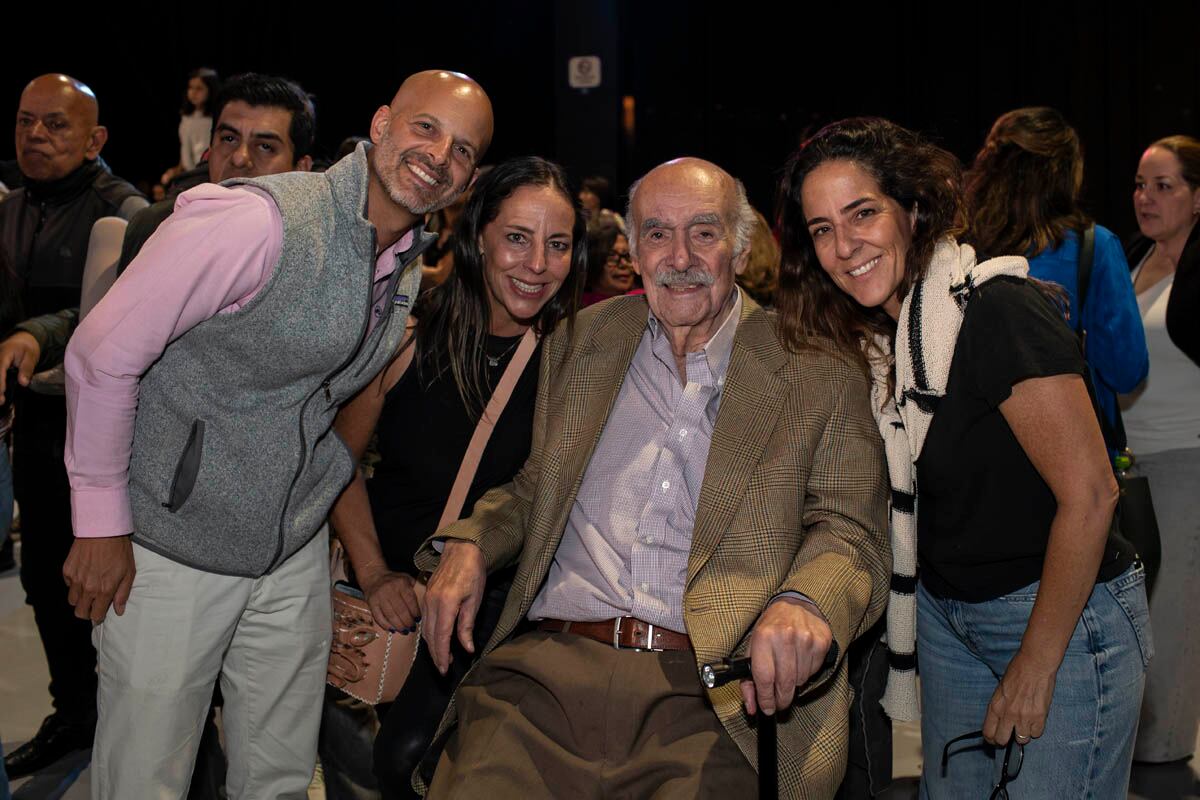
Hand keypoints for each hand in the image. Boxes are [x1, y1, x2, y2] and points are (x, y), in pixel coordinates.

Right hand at [0, 331, 40, 403]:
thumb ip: (27, 369)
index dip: (0, 381)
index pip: (0, 368)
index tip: (2, 391)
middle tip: (0, 401)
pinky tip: (1, 394)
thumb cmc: (27, 347)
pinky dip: (0, 383)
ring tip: (0, 401)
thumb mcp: (31, 356)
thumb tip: (23, 383)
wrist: (23, 340)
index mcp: (4, 354)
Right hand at [62, 536, 135, 623]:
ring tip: (88, 592)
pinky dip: (74, 585)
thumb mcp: (129, 572)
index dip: (98, 618)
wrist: (102, 531)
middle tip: (92, 607)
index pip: (96, 615)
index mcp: (104, 590)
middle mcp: (87, 588)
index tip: (100, 615)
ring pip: (72, 600)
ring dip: (80, 600)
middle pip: (80, 612)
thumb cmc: (119, 551)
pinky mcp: (67, 570)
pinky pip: (68, 585)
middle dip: (86, 613)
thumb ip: (123, 593)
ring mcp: (75, 579)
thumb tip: (119, 611)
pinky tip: (83, 576)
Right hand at [359, 568, 422, 633]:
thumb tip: (424, 603)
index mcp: (401, 583)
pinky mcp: (371, 603)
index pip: (410, 600)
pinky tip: (393, 630)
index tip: (418, 620)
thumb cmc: (394, 580)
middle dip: (408, 621)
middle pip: (401, 610)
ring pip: (390, 615)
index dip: (415, 612)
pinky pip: (379, 617)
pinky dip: (386, 625)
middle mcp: (390, 589)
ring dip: (399, 626)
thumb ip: (415, 588)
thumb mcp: (406, 578)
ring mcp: (379, 597)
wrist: (374, 576)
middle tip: (412, 628)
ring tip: (405, 631)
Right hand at [421, 540, 485, 673]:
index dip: (442, 655)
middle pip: (430, 636)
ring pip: (426, 629)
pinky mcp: (425, 596)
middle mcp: (431, 603)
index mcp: (446, 604)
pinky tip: (438, 639)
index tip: (445, 670)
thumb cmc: (473, 573)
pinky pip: (425, 620)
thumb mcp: (474, 600)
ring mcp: (426, 599)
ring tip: (443, 657)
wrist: (461, 549)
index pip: (441, 636)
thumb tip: (467, 648)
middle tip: (444, 668)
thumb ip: (467, 625)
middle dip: (436, 654)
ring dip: (433, 645)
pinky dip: (430, 633)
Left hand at [740, 596, 832, 715]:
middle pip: (784, 682)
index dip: (765, 698)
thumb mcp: (752, 650)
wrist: (794, 605)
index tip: (767, 709)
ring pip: (800, 680)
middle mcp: (785, 635)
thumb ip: (748, 682)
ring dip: (794, 683)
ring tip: (788, 671)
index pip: (764, 677)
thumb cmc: (770, 631)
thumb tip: (752, 708)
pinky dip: (806, 673)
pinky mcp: (821, 641)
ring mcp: (805, 638)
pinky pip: (814, 671)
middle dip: (781, 698)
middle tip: (779, 702)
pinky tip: (800, 660)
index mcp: (763, 636)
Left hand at [982, 647, 1057, 746]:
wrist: (1035, 664)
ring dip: (1022, 734)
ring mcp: (1024, 717)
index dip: (991, 739)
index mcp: (995, 706)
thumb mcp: (1000, 689)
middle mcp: (1008, 714)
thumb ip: (1000, 706)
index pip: (988, 732)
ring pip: (1021, 739)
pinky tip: (1035, 720)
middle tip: (1009, 736)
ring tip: (1024, 724)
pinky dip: (1035, 729)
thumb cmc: (1017, 672)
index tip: (994, 740)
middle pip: (1002, 740)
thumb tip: (1000, 720)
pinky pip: (1036, 733)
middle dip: (1004, 741)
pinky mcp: (1040, 717)